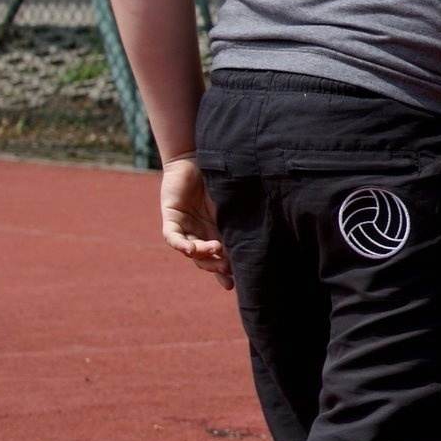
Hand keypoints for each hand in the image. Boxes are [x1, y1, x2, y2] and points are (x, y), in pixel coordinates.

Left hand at [159, 155, 230, 289]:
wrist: (199, 156)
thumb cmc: (222, 176)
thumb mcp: (234, 202)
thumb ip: (243, 217)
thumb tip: (269, 232)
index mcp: (217, 231)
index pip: (221, 256)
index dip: (226, 272)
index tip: (235, 284)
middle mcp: (200, 232)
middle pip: (205, 259)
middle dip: (215, 267)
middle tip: (228, 269)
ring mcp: (185, 226)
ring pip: (190, 251)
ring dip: (202, 255)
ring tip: (214, 250)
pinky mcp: (171, 218)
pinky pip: (173, 237)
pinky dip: (181, 244)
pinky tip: (190, 249)